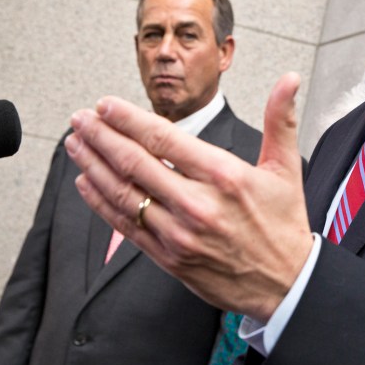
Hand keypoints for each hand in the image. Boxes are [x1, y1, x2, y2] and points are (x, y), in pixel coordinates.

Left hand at [65, 72, 312, 319]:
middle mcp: (197, 203)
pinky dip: (100, 202)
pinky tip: (85, 183)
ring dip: (92, 165)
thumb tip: (289, 81)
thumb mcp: (287, 167)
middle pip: (134, 162)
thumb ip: (280, 120)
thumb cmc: (284, 223)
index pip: (163, 138)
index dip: (127, 119)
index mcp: (224, 175)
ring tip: (75, 143)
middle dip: (101, 136)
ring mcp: (179, 232)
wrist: (286, 283)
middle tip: (81, 118)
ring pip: (123, 193)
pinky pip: (124, 226)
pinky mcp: (169, 257)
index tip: (106, 105)